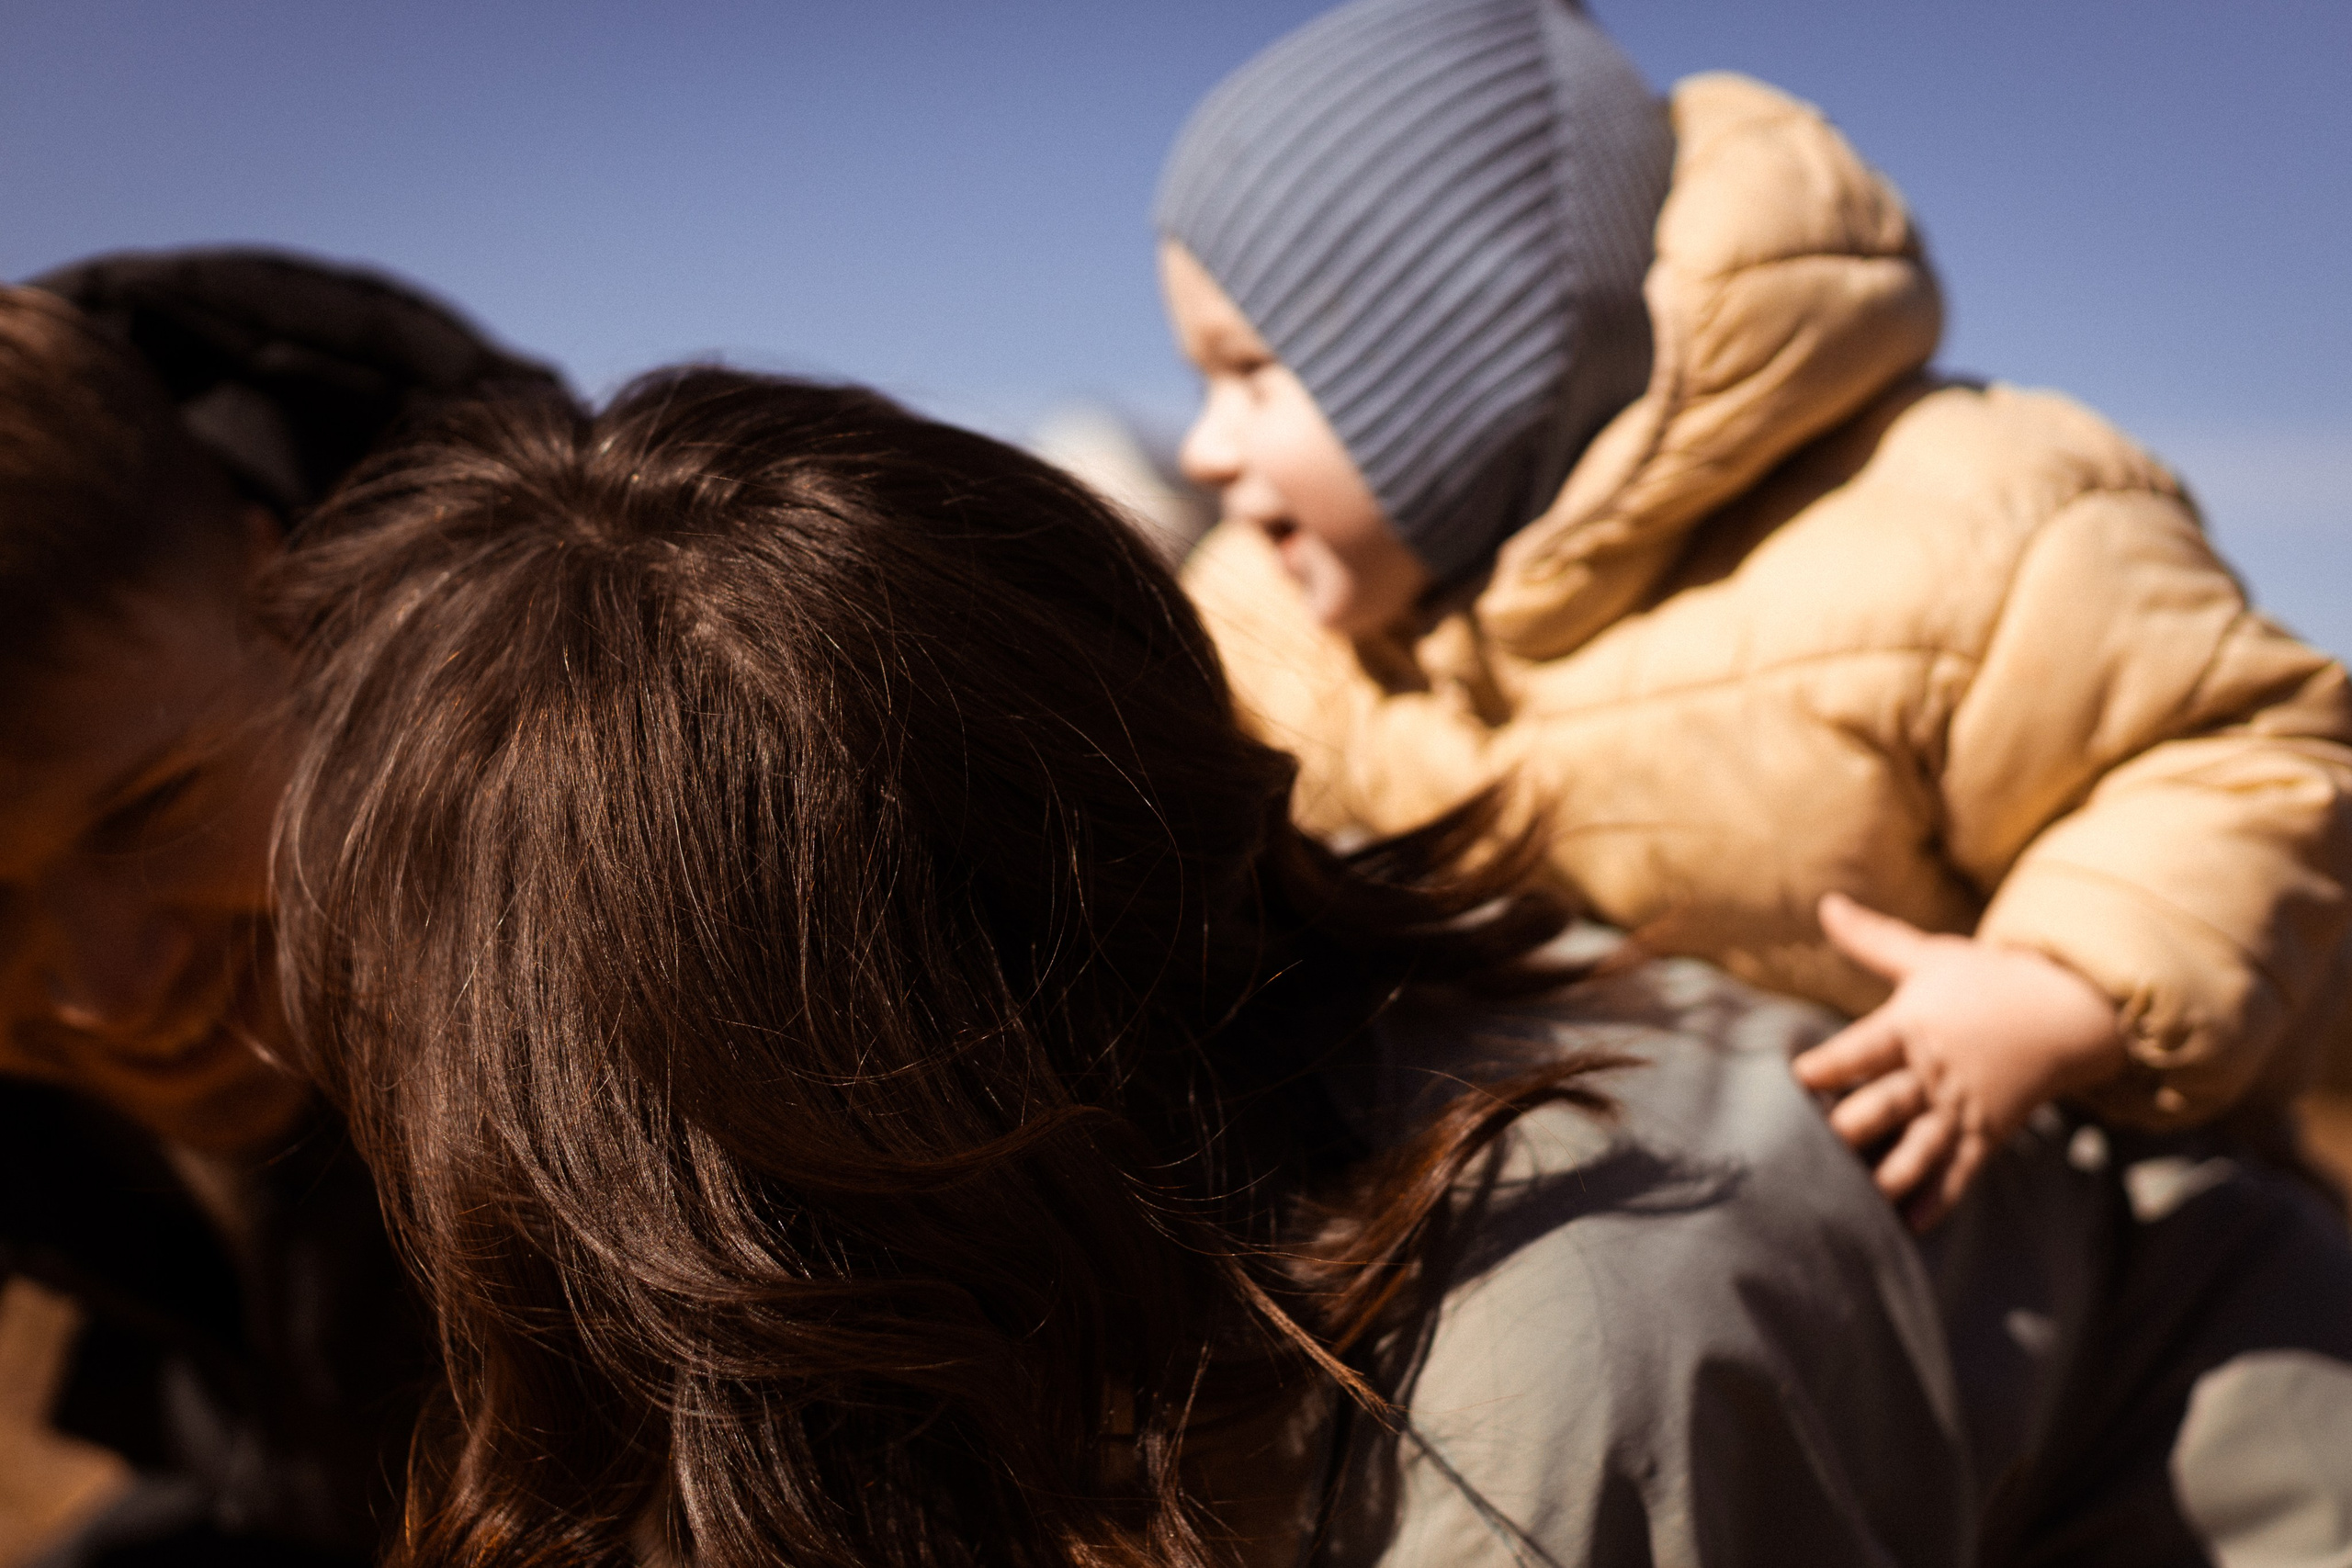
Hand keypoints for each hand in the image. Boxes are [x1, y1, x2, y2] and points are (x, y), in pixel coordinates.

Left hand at [1792, 893, 2127, 1229]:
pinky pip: (1959, 1174)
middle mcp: (1934, 1072)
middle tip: (1804, 1154)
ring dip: (1884, 1177)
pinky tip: (1908, 1225)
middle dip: (1846, 1131)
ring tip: (1850, 1204)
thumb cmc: (1987, 980)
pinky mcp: (1986, 1135)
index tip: (1793, 1079)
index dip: (1827, 1065)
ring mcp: (1961, 1109)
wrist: (2069, 1010)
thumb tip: (1825, 903)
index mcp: (1912, 1027)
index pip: (1861, 1050)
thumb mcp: (1930, 956)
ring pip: (1916, 1150)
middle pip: (1882, 1107)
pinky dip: (1935, 1200)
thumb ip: (1872, 939)